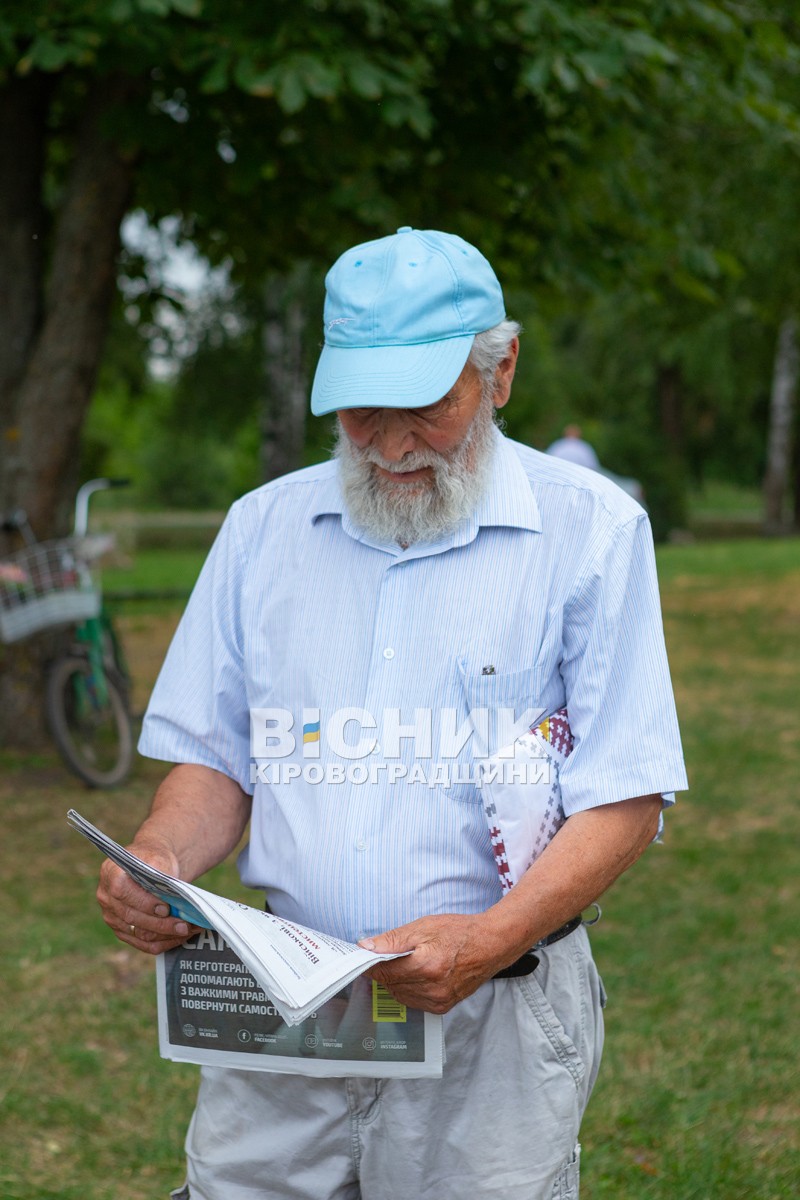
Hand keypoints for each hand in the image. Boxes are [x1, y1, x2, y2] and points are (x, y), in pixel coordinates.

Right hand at [97, 847, 200, 954]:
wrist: (150, 865)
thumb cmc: (154, 859)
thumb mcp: (158, 857)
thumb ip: (161, 873)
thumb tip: (171, 895)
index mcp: (111, 874)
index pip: (123, 892)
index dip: (145, 903)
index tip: (166, 908)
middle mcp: (107, 898)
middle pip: (132, 917)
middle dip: (161, 924)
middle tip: (185, 925)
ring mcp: (112, 917)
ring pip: (139, 934)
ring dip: (166, 935)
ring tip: (188, 930)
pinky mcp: (122, 931)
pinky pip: (143, 944)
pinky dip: (164, 942)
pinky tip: (180, 937)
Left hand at [359, 913, 503, 1013]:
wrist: (490, 946)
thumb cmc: (460, 932)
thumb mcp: (425, 927)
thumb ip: (394, 939)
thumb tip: (366, 947)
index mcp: (426, 966)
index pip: (383, 972)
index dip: (371, 963)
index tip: (365, 956)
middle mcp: (432, 989)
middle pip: (390, 984)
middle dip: (383, 970)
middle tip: (385, 955)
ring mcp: (438, 1000)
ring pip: (399, 995)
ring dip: (395, 981)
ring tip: (404, 962)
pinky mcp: (442, 1007)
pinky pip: (413, 1001)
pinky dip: (407, 989)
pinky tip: (414, 974)